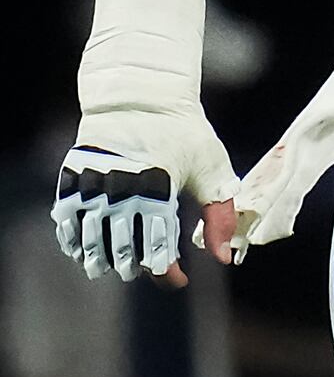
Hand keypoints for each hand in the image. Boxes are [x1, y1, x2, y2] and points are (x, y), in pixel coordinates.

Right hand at [54, 113, 239, 285]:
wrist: (142, 96)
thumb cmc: (185, 134)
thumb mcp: (212, 170)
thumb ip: (220, 216)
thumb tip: (223, 259)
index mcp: (157, 190)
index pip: (157, 250)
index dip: (167, 273)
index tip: (179, 280)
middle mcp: (119, 191)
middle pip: (122, 251)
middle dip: (138, 267)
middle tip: (150, 267)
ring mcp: (91, 185)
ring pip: (91, 243)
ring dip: (105, 260)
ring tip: (119, 265)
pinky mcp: (72, 179)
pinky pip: (67, 223)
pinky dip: (77, 242)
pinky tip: (89, 249)